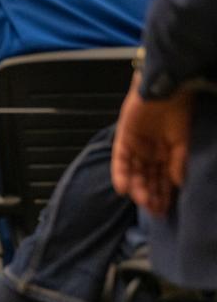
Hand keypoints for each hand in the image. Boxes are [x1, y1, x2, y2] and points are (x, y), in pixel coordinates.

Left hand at [111, 72, 191, 215]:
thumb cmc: (179, 113)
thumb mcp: (182, 141)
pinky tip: (123, 189)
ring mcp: (135, 147)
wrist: (166, 90)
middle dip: (150, 195)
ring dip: (137, 187)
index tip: (164, 211)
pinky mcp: (122, 140)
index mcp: (165, 155)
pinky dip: (120, 174)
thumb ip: (178, 162)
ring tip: (141, 201)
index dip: (163, 195)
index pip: (162, 180)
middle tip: (153, 211)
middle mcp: (149, 154)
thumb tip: (177, 185)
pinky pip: (119, 160)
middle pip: (147, 179)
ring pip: (134, 173)